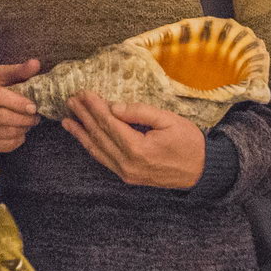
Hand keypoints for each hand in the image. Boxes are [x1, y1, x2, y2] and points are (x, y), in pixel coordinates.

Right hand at [0, 59, 41, 155]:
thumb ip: (19, 71)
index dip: (16, 102)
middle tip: (36, 117)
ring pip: (3, 133)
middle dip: (23, 118)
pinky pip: (3, 146)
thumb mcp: (2, 78)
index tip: (33, 106)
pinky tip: (19, 132)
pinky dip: (17, 140)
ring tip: (29, 123)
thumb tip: (35, 64)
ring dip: (22, 129)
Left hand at [62, 93, 205, 188]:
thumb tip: (113, 107)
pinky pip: (105, 160)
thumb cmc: (189, 143)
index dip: (94, 107)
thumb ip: (139, 112)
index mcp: (138, 148)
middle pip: (99, 136)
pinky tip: (83, 138)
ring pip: (97, 151)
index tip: (83, 93)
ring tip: (67, 120)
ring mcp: (127, 173)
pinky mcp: (128, 177)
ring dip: (81, 133)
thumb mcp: (168, 120)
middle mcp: (128, 164)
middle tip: (71, 101)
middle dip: (84, 117)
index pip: (109, 123)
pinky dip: (92, 147)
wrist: (202, 171)